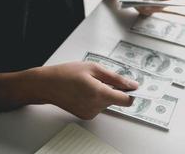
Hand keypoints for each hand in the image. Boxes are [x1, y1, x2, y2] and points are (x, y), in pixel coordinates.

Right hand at [0, 62, 137, 119]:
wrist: (46, 85)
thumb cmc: (67, 73)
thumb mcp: (94, 68)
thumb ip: (116, 78)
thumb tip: (132, 85)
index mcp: (100, 94)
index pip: (126, 100)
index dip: (133, 94)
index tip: (137, 89)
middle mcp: (96, 107)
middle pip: (116, 99)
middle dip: (113, 88)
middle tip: (100, 78)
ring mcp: (90, 113)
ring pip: (108, 102)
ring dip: (104, 92)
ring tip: (89, 83)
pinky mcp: (86, 115)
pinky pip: (99, 106)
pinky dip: (97, 98)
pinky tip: (85, 90)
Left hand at [119, 0, 170, 15]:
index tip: (169, 3)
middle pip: (165, 4)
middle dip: (157, 6)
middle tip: (150, 6)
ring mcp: (153, 0)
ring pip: (156, 9)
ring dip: (149, 9)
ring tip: (142, 5)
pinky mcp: (147, 6)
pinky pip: (148, 11)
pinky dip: (143, 10)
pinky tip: (138, 6)